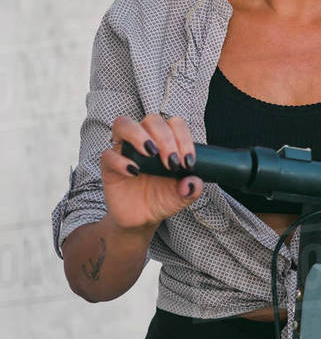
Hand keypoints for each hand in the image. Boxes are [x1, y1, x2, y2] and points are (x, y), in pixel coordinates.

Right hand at [102, 114, 203, 230]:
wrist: (141, 218)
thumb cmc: (162, 199)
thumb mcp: (183, 196)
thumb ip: (192, 189)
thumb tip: (193, 182)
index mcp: (165, 141)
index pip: (175, 124)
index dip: (184, 138)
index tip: (188, 162)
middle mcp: (144, 140)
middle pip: (152, 120)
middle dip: (166, 138)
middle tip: (172, 163)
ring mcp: (125, 150)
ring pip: (124, 124)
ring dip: (139, 135)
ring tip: (151, 153)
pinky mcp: (108, 166)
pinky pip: (108, 155)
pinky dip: (120, 161)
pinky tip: (134, 172)